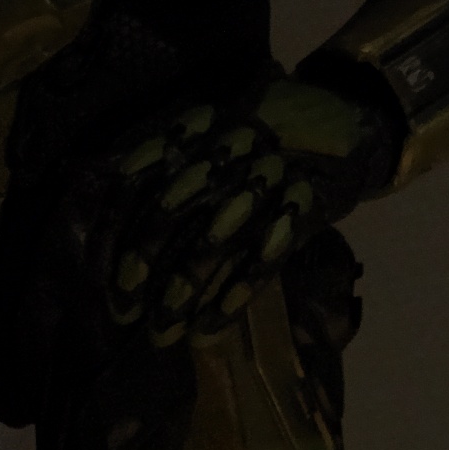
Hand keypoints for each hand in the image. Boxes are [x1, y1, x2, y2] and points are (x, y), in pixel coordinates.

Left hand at [85, 79, 390, 350]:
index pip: (137, 179)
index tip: (101, 276)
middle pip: (169, 210)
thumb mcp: (210, 140)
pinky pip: (266, 255)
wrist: (347, 115)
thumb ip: (162, 172)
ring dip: (183, 291)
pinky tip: (210, 328)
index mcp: (195, 132)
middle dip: (140, 266)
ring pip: (215, 239)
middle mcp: (227, 149)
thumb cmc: (260, 142)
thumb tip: (107, 230)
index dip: (112, 231)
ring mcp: (269, 176)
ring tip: (162, 334)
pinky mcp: (306, 203)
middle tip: (123, 313)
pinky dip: (236, 294)